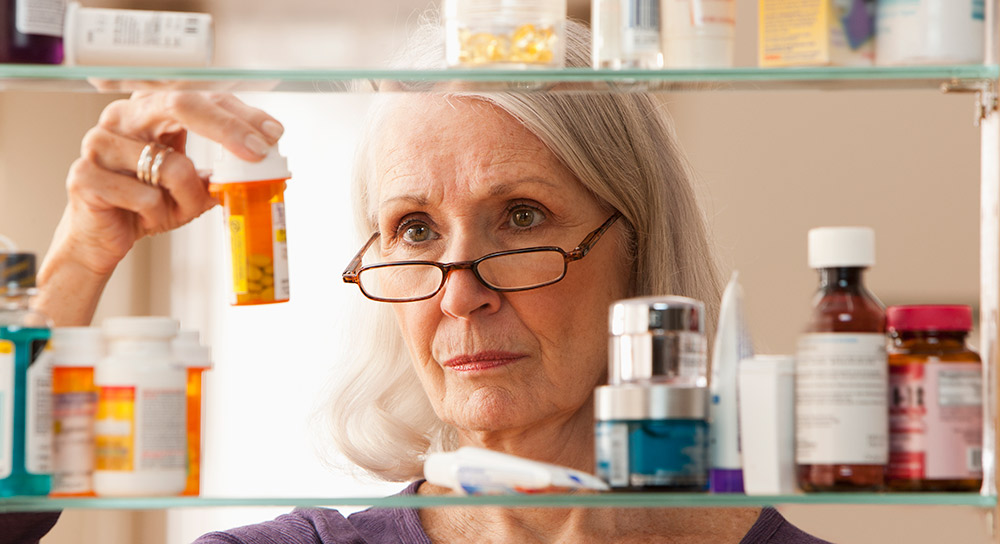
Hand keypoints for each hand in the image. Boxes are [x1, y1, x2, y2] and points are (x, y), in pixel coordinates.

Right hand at [37, 91, 283, 324]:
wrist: (102, 238)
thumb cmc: (145, 206)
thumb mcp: (192, 188)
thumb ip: (221, 174)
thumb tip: (267, 169)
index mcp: (150, 111)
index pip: (202, 99)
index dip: (240, 114)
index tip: (272, 133)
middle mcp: (122, 117)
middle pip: (180, 104)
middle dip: (227, 128)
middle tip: (257, 152)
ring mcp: (99, 142)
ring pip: (171, 166)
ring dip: (185, 199)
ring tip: (169, 210)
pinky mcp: (85, 175)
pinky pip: (144, 197)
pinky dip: (156, 215)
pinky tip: (142, 217)